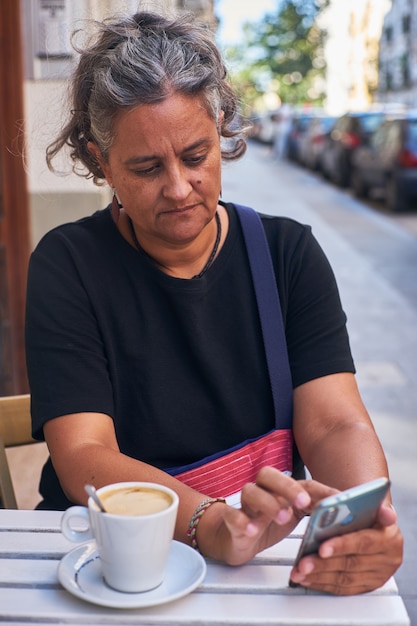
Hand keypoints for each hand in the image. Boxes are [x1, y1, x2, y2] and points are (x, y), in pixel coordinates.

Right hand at [198, 467, 336, 564]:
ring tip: (283, 517)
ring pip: (250, 492)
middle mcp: (262, 491)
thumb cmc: (267, 525)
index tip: (337, 499)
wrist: (234, 539)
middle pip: (269, 475)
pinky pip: (231, 515)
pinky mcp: (230, 521)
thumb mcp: (294, 518)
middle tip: (303, 502)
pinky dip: (240, 520)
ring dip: (267, 502)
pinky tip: (251, 529)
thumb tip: (345, 515)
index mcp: (281, 490)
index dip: (320, 489)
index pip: (302, 483)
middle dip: (287, 486)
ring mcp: (245, 505)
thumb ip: (314, 513)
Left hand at [289, 502, 402, 594]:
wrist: (376, 526)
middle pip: (351, 563)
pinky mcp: (367, 585)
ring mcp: (378, 575)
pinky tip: (307, 578)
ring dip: (319, 575)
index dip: (342, 545)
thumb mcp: (370, 503)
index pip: (364, 542)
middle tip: (303, 563)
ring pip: (345, 578)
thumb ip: (367, 504)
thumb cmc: (368, 512)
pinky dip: (322, 583)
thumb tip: (366, 506)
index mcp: (389, 536)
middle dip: (324, 564)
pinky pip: (343, 588)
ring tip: (299, 570)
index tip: (322, 548)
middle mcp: (388, 558)